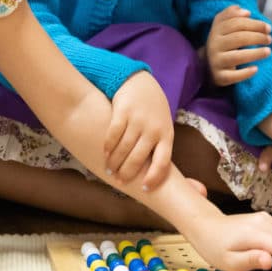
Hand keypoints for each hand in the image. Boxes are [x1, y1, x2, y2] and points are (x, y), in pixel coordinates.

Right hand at [106, 71, 174, 188]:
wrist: (140, 82)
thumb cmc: (152, 110)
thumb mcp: (162, 126)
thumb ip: (159, 146)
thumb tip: (158, 175)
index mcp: (166, 135)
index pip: (162, 162)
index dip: (153, 178)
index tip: (144, 188)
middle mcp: (153, 128)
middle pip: (138, 158)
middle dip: (127, 173)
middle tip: (119, 181)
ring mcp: (138, 120)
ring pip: (124, 148)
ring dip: (115, 162)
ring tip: (109, 169)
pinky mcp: (123, 111)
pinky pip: (113, 134)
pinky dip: (108, 146)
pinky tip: (105, 153)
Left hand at [187, 209, 271, 270]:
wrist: (205, 226)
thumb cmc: (215, 246)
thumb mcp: (229, 262)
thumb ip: (251, 261)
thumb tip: (270, 262)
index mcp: (254, 233)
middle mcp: (262, 222)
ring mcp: (264, 218)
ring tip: (269, 264)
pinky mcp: (264, 218)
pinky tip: (267, 253)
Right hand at [205, 5, 271, 85]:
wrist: (207, 66)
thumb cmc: (222, 43)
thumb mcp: (222, 26)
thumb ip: (231, 14)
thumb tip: (246, 12)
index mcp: (215, 31)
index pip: (235, 24)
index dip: (254, 24)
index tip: (268, 28)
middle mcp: (214, 45)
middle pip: (238, 38)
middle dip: (257, 37)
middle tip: (270, 39)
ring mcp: (216, 62)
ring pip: (237, 57)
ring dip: (255, 53)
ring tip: (269, 51)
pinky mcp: (219, 77)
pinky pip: (233, 76)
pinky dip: (245, 73)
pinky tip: (256, 69)